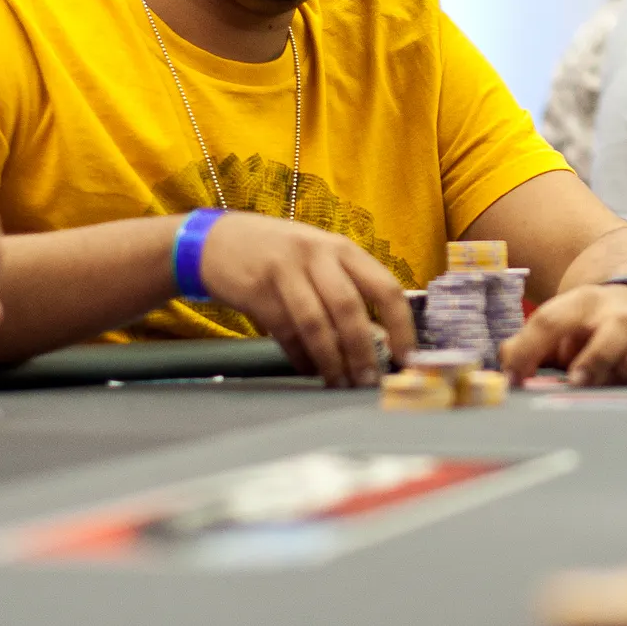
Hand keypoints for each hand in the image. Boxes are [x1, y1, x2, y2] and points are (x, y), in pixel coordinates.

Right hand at [198, 212, 414, 387]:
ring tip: (341, 384)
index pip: (384, 287)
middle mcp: (317, 255)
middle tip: (370, 381)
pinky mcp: (258, 291)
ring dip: (332, 361)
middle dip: (363, 351)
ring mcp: (285, 271)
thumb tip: (381, 341)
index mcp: (343, 249)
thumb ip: (348, 290)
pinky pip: (286, 333)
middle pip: (349, 308)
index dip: (401, 325)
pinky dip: (301, 358)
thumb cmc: (281, 255)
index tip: (407, 357)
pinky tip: (310, 371)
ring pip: (316, 324)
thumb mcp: (320, 260)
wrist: (218, 241)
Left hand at [500, 282, 626, 385]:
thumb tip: (507, 369)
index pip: (552, 319)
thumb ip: (526, 347)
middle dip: (599, 357)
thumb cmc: (583, 328)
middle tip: (577, 383)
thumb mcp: (553, 327)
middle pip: (618, 327)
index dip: (529, 348)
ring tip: (610, 386)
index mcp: (581, 303)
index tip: (515, 377)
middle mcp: (618, 312)